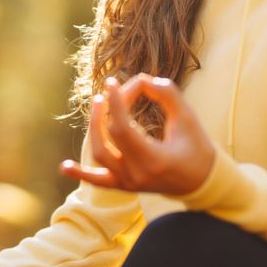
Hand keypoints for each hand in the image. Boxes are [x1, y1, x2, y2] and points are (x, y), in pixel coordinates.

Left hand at [59, 73, 215, 195]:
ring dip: (94, 129)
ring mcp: (128, 183)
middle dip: (107, 109)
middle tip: (109, 90)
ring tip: (97, 104)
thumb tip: (144, 80)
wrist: (202, 182)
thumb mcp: (189, 119)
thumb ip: (168, 96)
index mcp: (154, 160)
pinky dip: (81, 173)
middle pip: (109, 138)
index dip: (115, 102)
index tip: (111, 81)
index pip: (123, 128)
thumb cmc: (198, 148)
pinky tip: (64, 167)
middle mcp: (137, 175)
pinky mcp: (124, 186)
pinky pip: (98, 181)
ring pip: (100, 156)